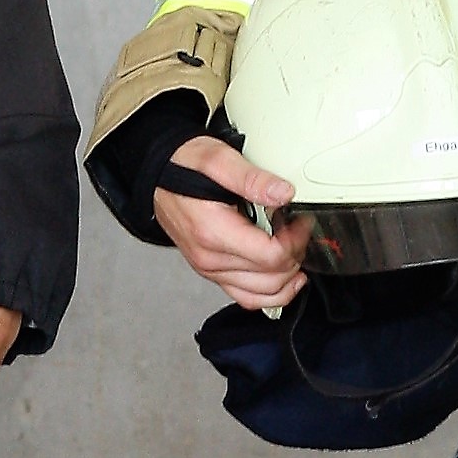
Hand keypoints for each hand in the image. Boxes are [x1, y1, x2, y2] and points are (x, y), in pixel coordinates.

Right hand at [152, 133, 312, 309]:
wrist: (156, 176)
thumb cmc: (183, 168)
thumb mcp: (218, 160)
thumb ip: (252, 178)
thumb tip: (283, 193)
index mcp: (213, 233)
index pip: (271, 256)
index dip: (296, 240)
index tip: (302, 221)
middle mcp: (210, 258)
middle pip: (272, 279)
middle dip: (294, 256)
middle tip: (299, 231)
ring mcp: (210, 270)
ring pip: (263, 295)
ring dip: (287, 278)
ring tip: (295, 252)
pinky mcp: (213, 273)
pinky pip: (247, 298)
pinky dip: (271, 294)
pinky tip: (286, 279)